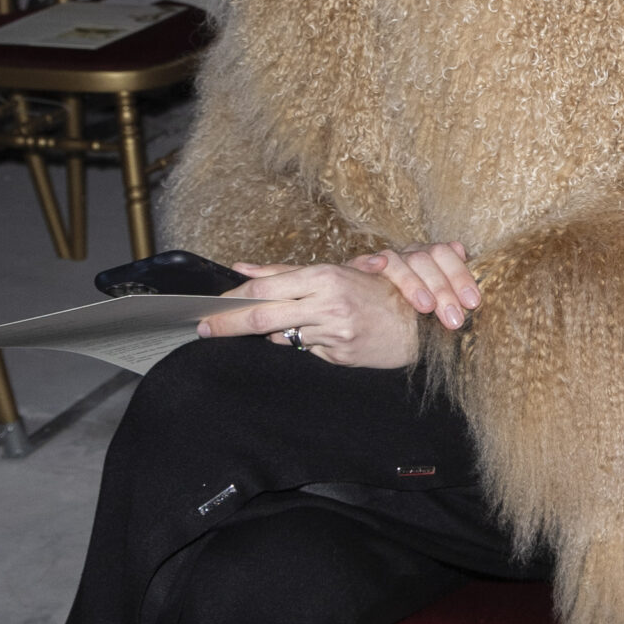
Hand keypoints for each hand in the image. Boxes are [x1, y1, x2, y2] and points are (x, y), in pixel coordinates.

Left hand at [195, 261, 420, 367]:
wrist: (418, 323)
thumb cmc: (376, 291)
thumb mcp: (331, 272)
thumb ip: (283, 272)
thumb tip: (243, 268)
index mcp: (324, 277)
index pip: (264, 289)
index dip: (232, 302)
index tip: (209, 310)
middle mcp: (328, 304)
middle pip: (263, 317)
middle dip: (228, 325)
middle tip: (205, 329)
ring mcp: (335, 333)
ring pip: (283, 336)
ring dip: (274, 332)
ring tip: (293, 322)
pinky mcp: (340, 355)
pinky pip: (306, 350)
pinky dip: (304, 342)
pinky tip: (321, 334)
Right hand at [353, 241, 479, 331]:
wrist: (367, 320)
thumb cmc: (412, 314)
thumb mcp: (436, 308)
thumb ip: (452, 296)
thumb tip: (473, 297)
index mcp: (427, 258)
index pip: (445, 253)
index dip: (460, 276)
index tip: (472, 303)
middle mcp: (406, 256)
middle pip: (424, 258)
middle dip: (442, 288)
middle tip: (454, 318)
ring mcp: (381, 262)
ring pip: (396, 260)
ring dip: (412, 281)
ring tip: (426, 307)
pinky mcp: (354, 271)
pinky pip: (360, 262)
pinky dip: (368, 262)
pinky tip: (377, 267)